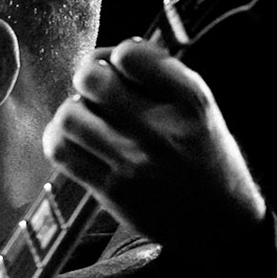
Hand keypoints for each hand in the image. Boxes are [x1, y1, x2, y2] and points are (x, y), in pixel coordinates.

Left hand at [43, 38, 265, 253]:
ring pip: (70, 115)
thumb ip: (162, 81)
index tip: (121, 66)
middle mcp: (162, 129)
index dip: (118, 54)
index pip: (133, 55)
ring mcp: (134, 162)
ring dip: (70, 111)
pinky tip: (73, 139)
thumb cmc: (205, 158)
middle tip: (93, 88)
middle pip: (93, 80)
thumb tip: (107, 55)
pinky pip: (62, 151)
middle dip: (86, 76)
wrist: (219, 223)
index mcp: (191, 102)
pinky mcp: (112, 189)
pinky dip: (57, 138)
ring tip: (85, 118)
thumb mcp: (202, 111)